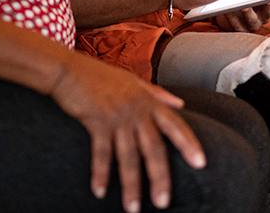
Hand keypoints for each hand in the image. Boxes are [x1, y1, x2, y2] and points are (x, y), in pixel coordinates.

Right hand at [48, 53, 205, 212]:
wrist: (69, 70)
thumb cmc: (102, 76)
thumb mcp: (134, 81)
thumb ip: (158, 94)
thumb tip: (181, 104)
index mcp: (149, 101)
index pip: (175, 125)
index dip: (189, 144)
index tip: (200, 163)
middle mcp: (137, 110)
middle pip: (153, 148)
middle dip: (159, 177)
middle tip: (163, 202)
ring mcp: (117, 116)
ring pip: (128, 156)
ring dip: (131, 185)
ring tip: (133, 208)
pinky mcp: (96, 122)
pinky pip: (101, 153)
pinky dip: (100, 173)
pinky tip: (100, 191)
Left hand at [213, 0, 269, 31]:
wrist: (237, 14)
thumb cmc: (255, 5)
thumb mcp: (269, 0)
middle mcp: (262, 18)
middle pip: (268, 14)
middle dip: (267, 7)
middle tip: (266, 0)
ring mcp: (249, 24)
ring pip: (251, 19)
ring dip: (248, 12)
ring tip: (245, 4)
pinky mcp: (237, 27)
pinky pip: (234, 24)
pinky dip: (231, 16)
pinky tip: (228, 8)